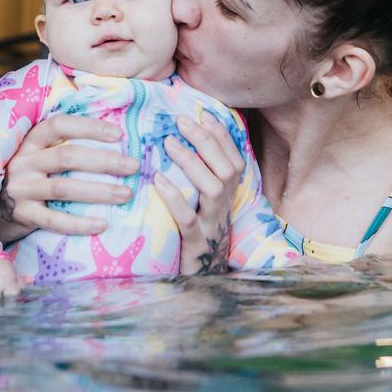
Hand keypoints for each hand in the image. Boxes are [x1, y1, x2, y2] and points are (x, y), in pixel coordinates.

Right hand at [0, 115, 133, 243]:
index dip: (89, 127)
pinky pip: (53, 220)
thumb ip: (63, 143)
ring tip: (126, 194)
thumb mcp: (39, 153)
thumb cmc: (29, 174)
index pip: (59, 125)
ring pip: (63, 188)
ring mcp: (21, 189)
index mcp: (29, 141)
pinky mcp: (22, 215)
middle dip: (104, 160)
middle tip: (133, 166)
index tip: (119, 133)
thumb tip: (115, 135)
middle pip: (66, 156)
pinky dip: (79, 223)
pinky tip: (103, 224)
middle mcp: (23, 162)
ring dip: (98, 191)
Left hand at [156, 111, 243, 274]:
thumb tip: (182, 139)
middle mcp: (226, 206)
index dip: (221, 135)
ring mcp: (212, 224)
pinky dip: (173, 197)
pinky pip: (187, 219)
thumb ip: (200, 175)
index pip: (233, 158)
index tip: (202, 113)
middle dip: (206, 140)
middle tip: (181, 121)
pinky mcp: (195, 243)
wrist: (202, 277)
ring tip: (169, 143)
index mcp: (230, 194)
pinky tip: (158, 180)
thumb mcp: (203, 202)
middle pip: (228, 168)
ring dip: (192, 162)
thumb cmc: (199, 232)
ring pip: (213, 189)